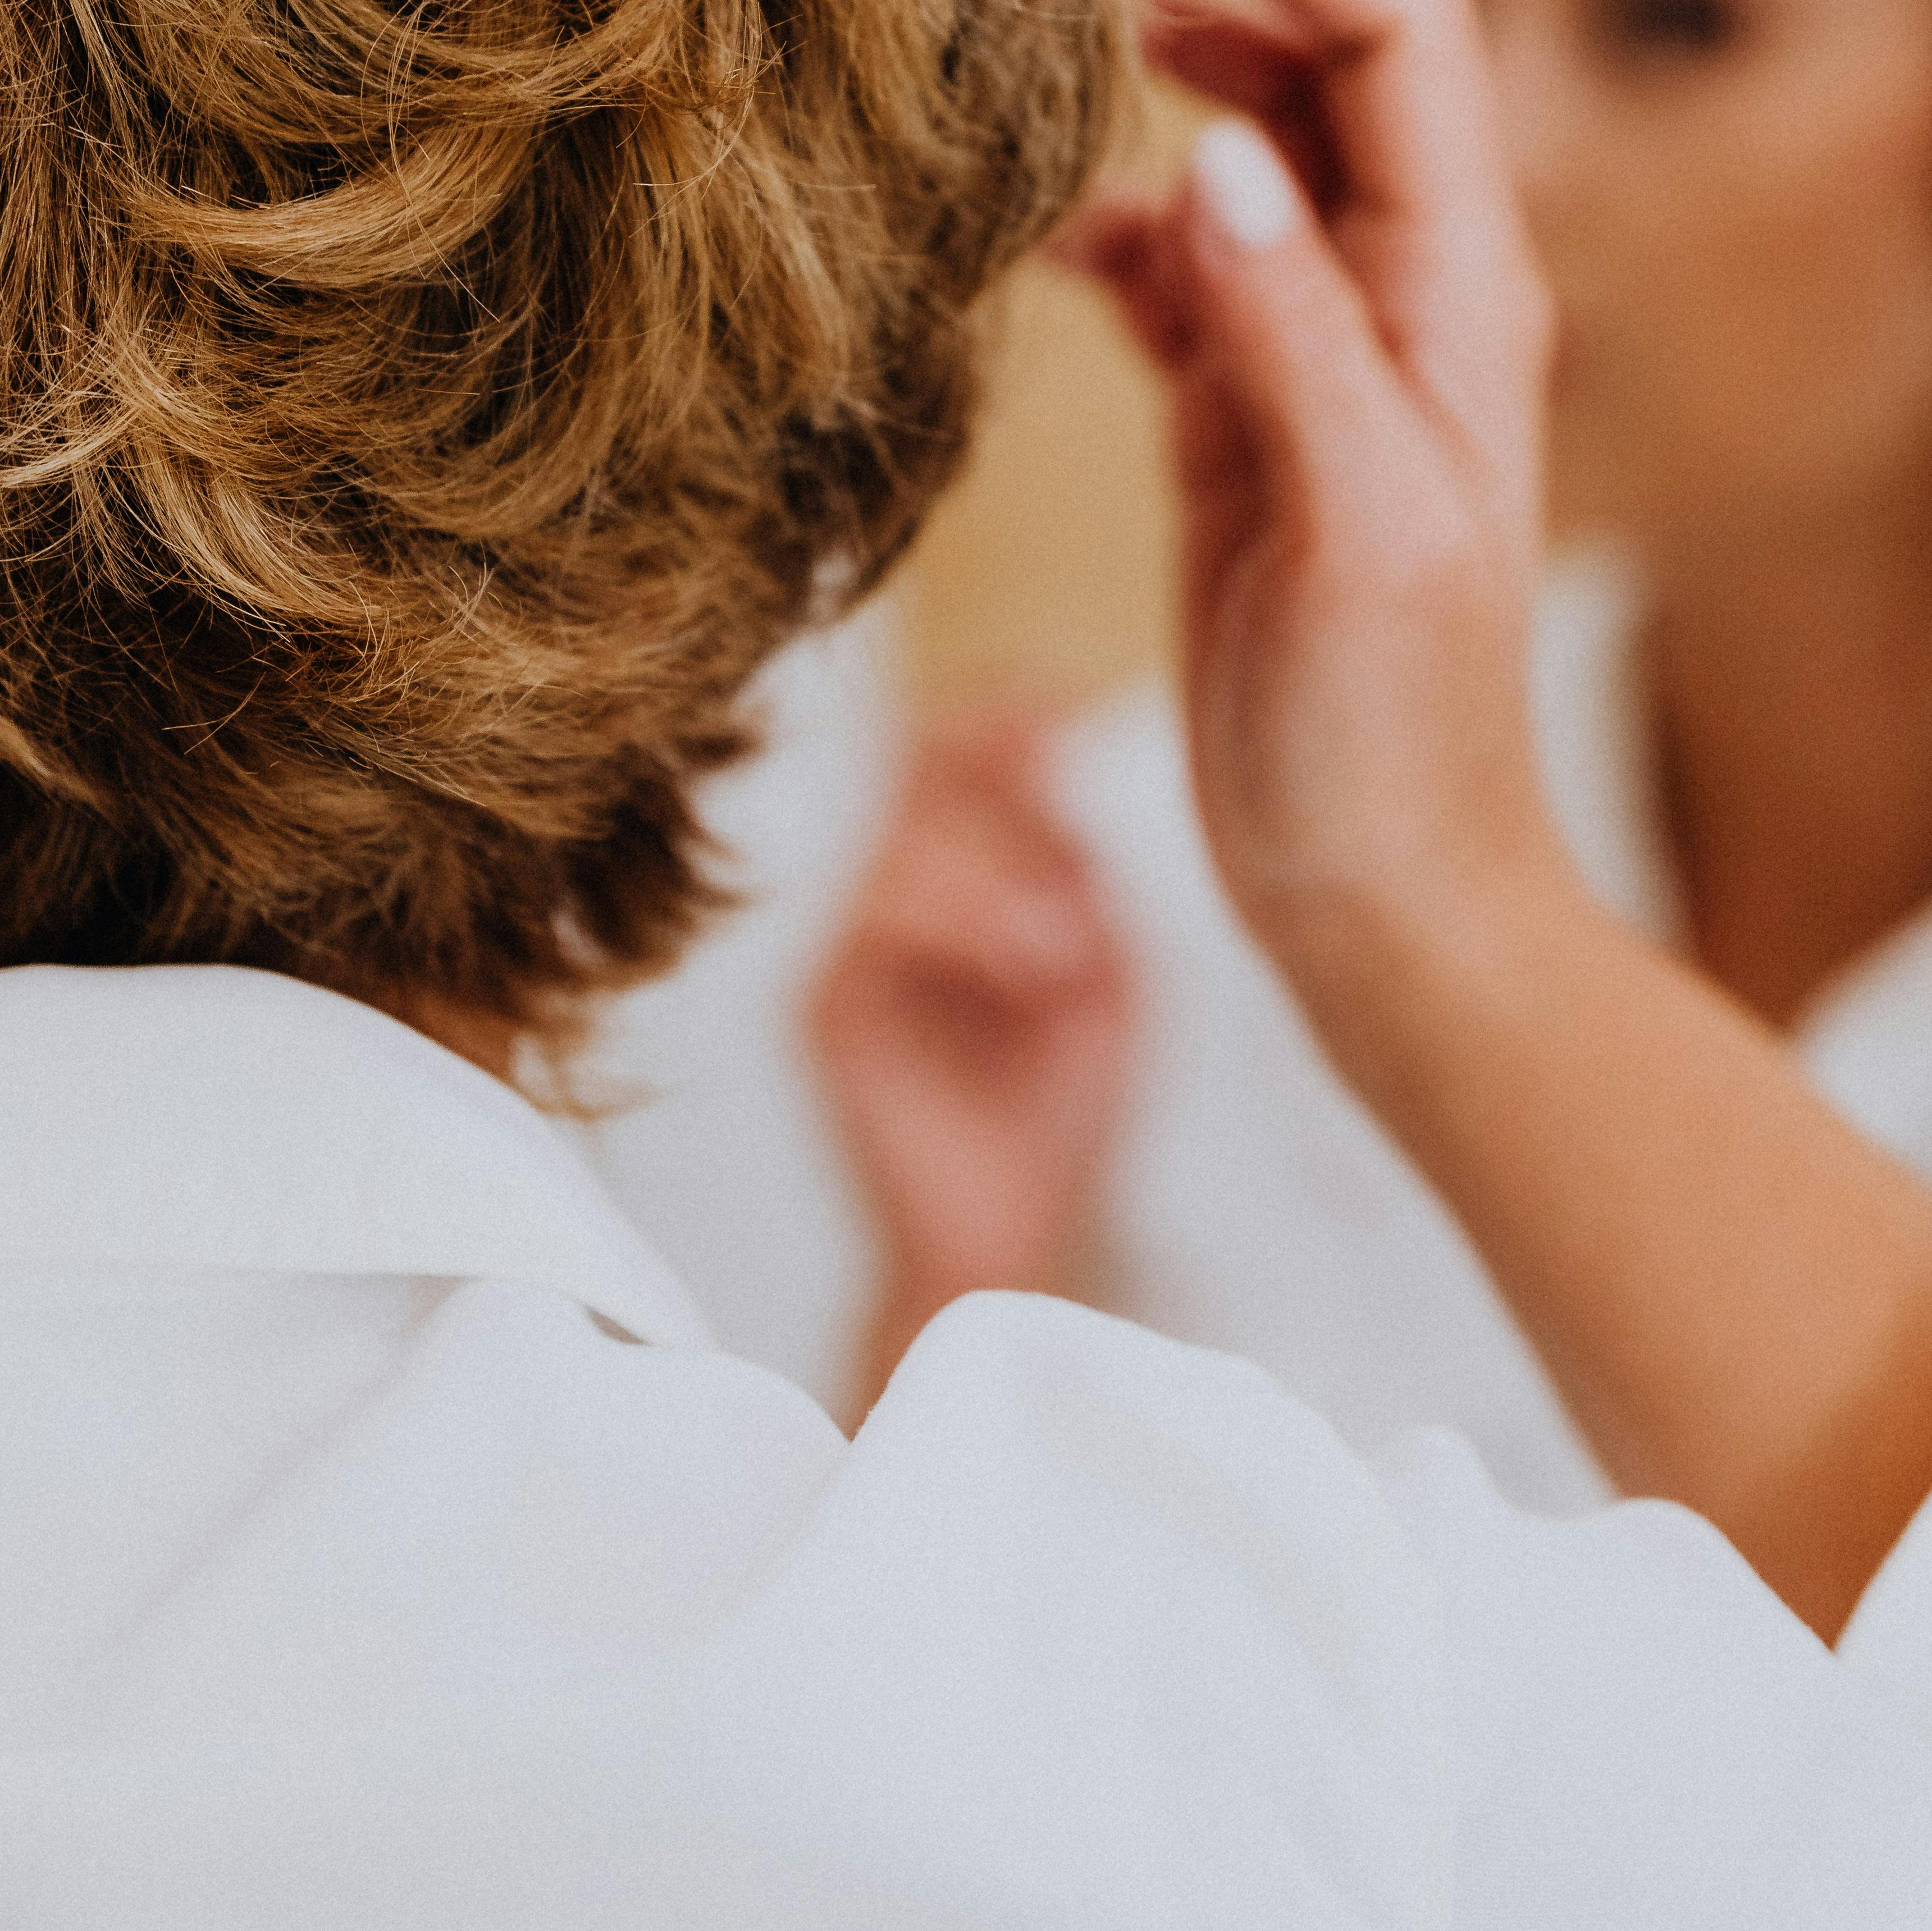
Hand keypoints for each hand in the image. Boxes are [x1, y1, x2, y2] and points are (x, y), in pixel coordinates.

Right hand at [805, 712, 1136, 1412]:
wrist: (1016, 1234)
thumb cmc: (1058, 1103)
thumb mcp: (1105, 965)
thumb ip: (1080, 868)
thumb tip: (1065, 760)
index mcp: (948, 872)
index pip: (947, 750)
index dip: (999, 710)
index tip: (1067, 696)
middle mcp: (883, 894)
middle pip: (912, 773)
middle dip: (999, 788)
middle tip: (1076, 856)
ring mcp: (844, 947)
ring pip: (893, 843)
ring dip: (993, 873)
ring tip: (1064, 943)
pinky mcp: (826, 1008)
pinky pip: (871, 924)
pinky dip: (961, 927)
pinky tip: (1031, 967)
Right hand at [1059, 0, 1562, 995]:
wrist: (1379, 892)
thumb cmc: (1396, 735)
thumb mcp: (1359, 532)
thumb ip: (1296, 341)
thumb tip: (1217, 157)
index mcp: (1459, 292)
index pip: (1406, 33)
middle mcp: (1404, 289)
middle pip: (1334, 49)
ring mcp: (1321, 341)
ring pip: (1253, 134)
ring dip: (1172, 55)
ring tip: (1050, 4)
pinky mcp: (1246, 407)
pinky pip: (1183, 257)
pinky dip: (1114, 213)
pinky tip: (1035, 222)